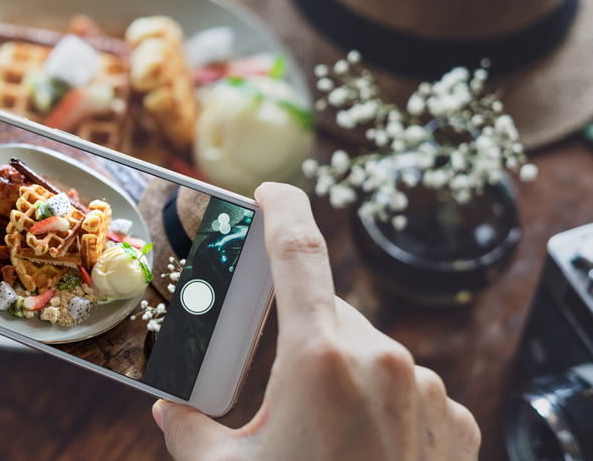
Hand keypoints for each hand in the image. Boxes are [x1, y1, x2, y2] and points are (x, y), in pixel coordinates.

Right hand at [152, 183, 480, 459]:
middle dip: (295, 338)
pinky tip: (359, 447)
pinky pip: (408, 388)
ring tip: (316, 434)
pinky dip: (379, 402)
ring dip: (337, 373)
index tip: (270, 191)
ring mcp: (428, 390)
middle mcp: (384, 359)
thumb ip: (187, 430)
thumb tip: (172, 409)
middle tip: (271, 389)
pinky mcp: (454, 422)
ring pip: (368, 352)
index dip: (282, 209)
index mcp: (320, 356)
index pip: (298, 253)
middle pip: (326, 314)